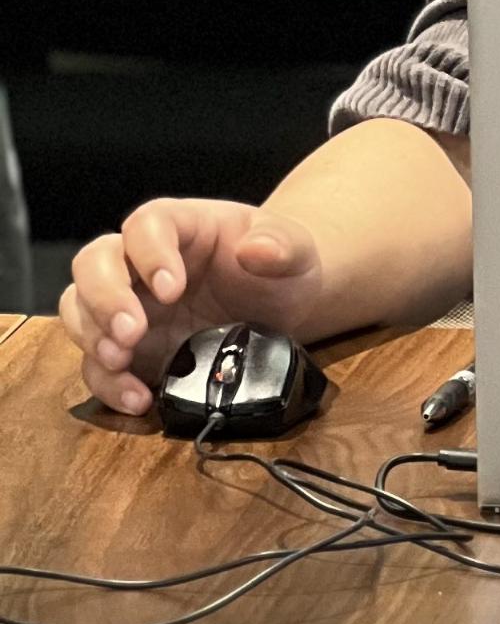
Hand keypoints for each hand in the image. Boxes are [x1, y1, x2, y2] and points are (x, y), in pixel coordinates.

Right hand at [59, 200, 324, 417]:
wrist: (279, 307)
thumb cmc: (278, 268)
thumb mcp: (296, 251)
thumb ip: (282, 246)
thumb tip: (258, 250)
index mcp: (179, 227)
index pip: (146, 225)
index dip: (150, 254)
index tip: (172, 289)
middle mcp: (140, 263)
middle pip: (94, 264)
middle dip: (104, 298)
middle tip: (131, 331)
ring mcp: (129, 306)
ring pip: (80, 310)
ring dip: (93, 337)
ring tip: (121, 361)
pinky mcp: (129, 349)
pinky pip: (98, 364)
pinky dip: (109, 383)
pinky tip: (138, 398)